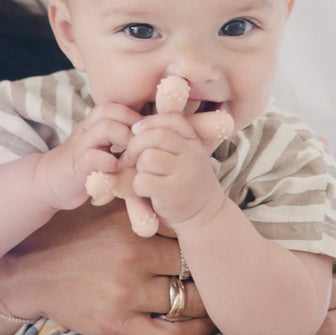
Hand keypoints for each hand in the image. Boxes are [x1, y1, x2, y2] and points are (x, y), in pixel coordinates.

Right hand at [0, 200, 215, 334]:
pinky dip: (196, 333)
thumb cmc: (67, 232)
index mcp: (129, 223)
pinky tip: (207, 326)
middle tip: (225, 269)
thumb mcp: (101, 203)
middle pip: (193, 263)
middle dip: (209, 266)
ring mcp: (126, 293)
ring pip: (188, 299)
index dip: (203, 234)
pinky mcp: (118, 324)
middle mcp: (132, 256)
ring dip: (208, 300)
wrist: (25, 271)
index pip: (186, 227)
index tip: (218, 238)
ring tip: (221, 296)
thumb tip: (180, 184)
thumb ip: (139, 196)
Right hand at [38, 101, 141, 209]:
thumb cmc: (88, 166)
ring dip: (125, 141)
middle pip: (111, 110)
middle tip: (143, 145)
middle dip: (132, 125)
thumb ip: (124, 139)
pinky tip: (117, 171)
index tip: (148, 136)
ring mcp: (80, 147)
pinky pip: (94, 157)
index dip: (137, 117)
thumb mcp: (106, 147)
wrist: (53, 182)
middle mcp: (87, 130)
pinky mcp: (77, 167)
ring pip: (105, 128)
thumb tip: (153, 135)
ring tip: (132, 157)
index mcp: (94, 123)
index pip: (117, 106)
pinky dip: (110, 163)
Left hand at [125, 113, 223, 230]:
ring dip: (138, 168)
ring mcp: (184, 173)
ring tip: (145, 177)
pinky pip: (143, 180)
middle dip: (135, 145)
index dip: (149, 122)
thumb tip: (135, 128)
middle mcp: (193, 154)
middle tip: (130, 158)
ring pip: (147, 158)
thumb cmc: (186, 181)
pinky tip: (147, 191)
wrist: (205, 214)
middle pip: (155, 137)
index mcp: (194, 142)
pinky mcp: (172, 193)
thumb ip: (168, 139)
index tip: (137, 131)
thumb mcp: (185, 156)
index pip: (171, 119)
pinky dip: (138, 186)